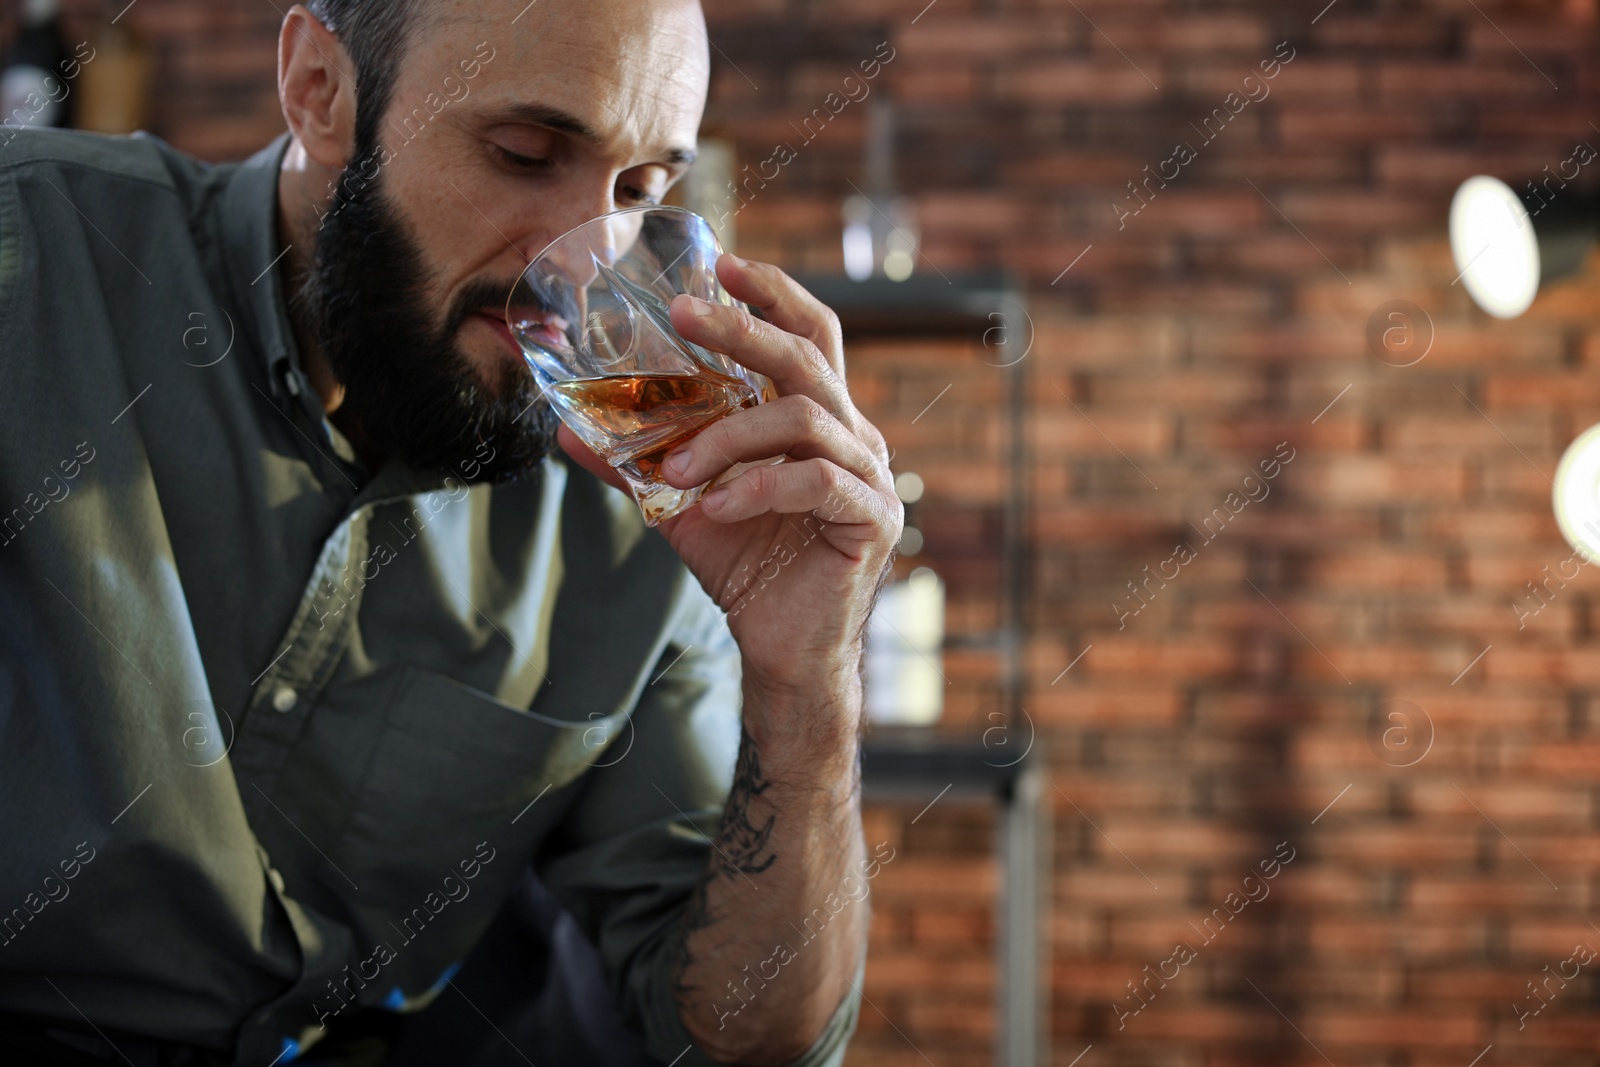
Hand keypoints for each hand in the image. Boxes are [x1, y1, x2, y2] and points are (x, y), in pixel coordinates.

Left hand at [556, 255, 901, 711]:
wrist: (782, 650)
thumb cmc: (746, 565)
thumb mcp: (681, 502)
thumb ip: (638, 459)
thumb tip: (566, 425)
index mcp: (819, 419)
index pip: (809, 335)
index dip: (772, 294)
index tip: (720, 265)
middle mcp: (854, 435)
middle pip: (808, 358)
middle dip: (743, 330)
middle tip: (684, 317)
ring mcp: (871, 476)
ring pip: (805, 418)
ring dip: (730, 435)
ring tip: (679, 466)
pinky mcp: (871, 520)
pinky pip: (815, 481)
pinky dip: (758, 487)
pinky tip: (716, 507)